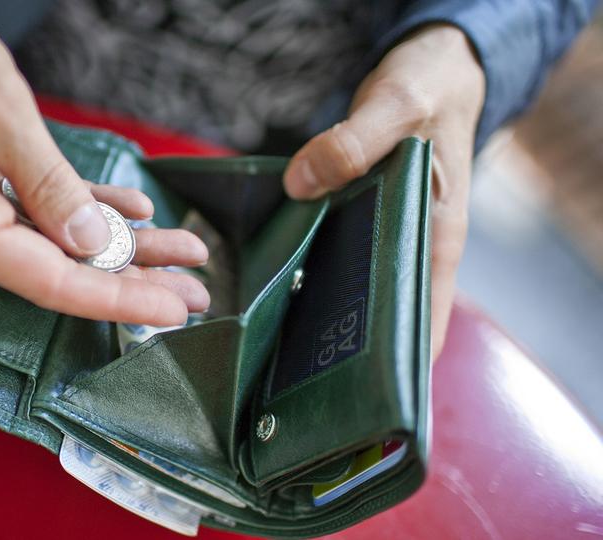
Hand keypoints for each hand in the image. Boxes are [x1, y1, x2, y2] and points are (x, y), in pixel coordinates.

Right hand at [0, 0, 208, 324]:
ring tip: (180, 251)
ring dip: (116, 247)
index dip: (114, 299)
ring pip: (50, 242)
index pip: (46, 280)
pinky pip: (32, 210)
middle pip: (53, 269)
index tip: (171, 310)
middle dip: (129, 280)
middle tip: (193, 291)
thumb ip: (46, 182)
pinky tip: (130, 213)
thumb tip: (90, 242)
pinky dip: (81, 210)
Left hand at [283, 25, 484, 359]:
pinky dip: (300, 273)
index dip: (395, 371)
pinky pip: (328, 259)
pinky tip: (261, 285)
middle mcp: (409, 250)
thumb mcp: (398, 105)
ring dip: (311, 318)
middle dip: (338, 354)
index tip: (349, 396)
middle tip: (284, 380)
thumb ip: (355, 141)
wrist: (428, 72)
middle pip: (378, 321)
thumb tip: (303, 184)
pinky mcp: (355, 224)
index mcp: (436, 239)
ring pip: (348, 295)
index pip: (425, 328)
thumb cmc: (427, 91)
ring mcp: (381, 239)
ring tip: (263, 349)